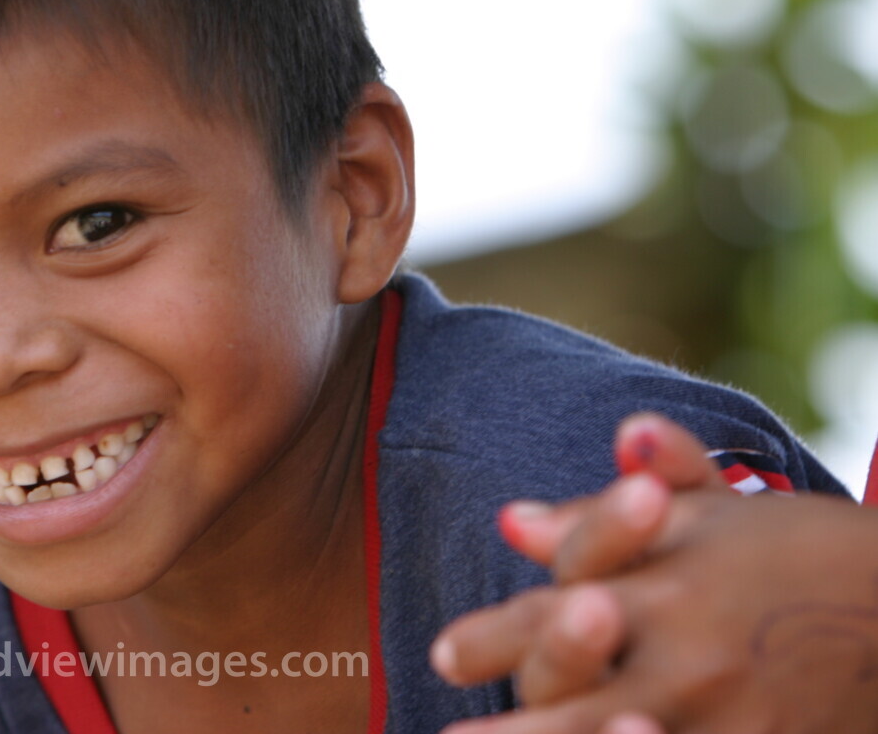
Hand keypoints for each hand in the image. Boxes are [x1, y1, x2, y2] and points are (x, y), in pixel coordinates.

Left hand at [432, 418, 877, 733]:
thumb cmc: (787, 550)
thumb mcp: (697, 516)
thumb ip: (599, 518)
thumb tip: (508, 521)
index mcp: (664, 590)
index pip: (554, 615)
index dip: (492, 639)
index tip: (441, 656)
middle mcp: (691, 660)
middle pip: (578, 703)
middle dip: (513, 732)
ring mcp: (731, 720)